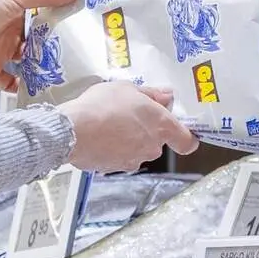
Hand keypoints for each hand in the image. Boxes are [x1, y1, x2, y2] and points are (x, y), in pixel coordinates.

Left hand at [0, 0, 82, 89]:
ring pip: (25, 61)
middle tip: (76, 49)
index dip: (57, 17)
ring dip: (40, 65)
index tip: (78, 22)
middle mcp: (6, 30)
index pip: (39, 14)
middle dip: (52, 45)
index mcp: (11, 9)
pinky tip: (37, 87)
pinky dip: (21, 86)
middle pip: (34, 39)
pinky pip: (10, 81)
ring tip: (62, 69)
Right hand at [58, 82, 198, 171]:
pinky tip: (99, 136)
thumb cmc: (102, 105)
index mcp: (161, 126)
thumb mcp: (128, 89)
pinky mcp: (114, 169)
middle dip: (147, 130)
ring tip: (109, 123)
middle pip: (157, 141)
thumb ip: (151, 94)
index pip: (187, 141)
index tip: (183, 133)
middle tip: (130, 114)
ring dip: (129, 140)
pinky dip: (112, 149)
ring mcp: (133, 160)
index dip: (187, 138)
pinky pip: (119, 157)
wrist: (72, 131)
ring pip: (137, 150)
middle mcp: (152, 147)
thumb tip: (167, 96)